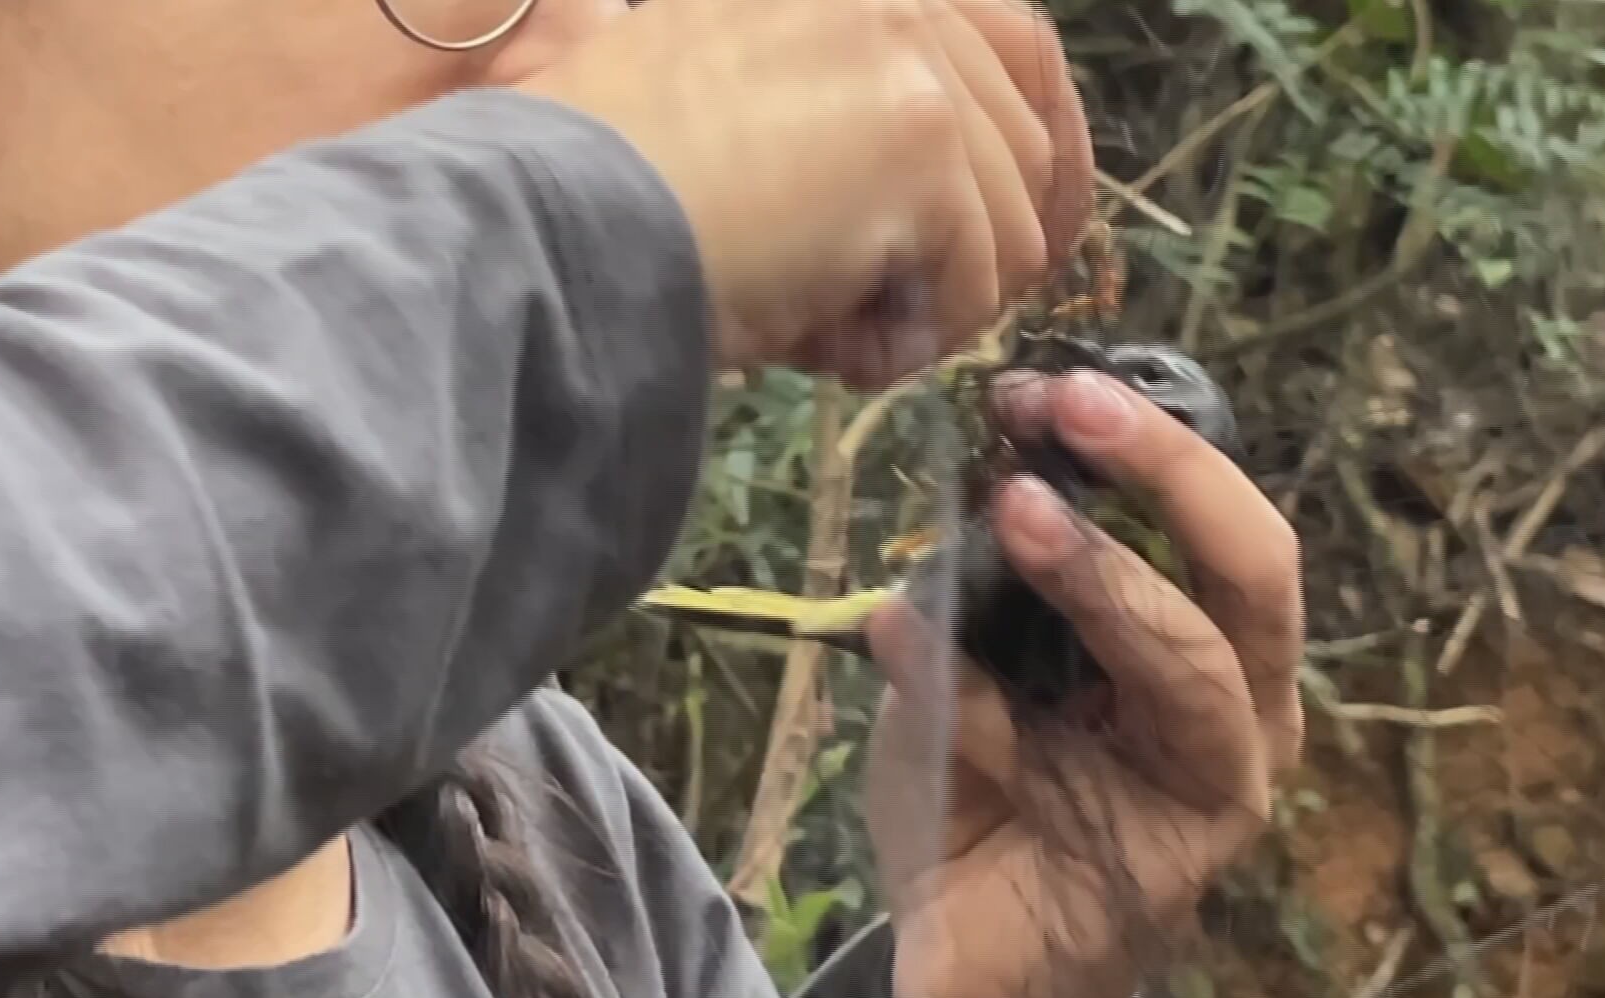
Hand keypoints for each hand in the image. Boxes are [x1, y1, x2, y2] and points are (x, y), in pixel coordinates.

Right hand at [515, 0, 1092, 389]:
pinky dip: (908, 342)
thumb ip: (848, 100)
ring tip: (832, 333)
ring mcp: (915, 59)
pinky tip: (829, 350)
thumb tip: (958, 191)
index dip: (1045, 142)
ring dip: (932, 305)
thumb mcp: (737, 95)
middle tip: (896, 315)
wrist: (559, 223)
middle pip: (1030, 143)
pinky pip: (975, 283)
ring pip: (1009, 227)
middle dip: (983, 252)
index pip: (1017, 40)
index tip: (1034, 228)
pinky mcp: (923, 145)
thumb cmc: (612, 184)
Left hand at [863, 369, 1305, 997]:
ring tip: (1021, 512)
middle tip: (1073, 409)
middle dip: (1171, 477)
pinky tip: (892, 642)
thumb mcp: (987, 661)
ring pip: (1196, 669)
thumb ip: (997, 582)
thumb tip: (988, 465)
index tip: (1051, 386)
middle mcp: (1239, 714)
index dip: (1156, 445)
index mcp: (1212, 647)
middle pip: (1255, 575)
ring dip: (1108, 580)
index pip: (1224, 525)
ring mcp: (1212, 795)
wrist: (963, 960)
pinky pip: (1063, 766)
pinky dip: (968, 699)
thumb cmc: (992, 791)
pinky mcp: (1158, 871)